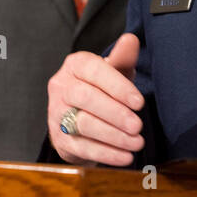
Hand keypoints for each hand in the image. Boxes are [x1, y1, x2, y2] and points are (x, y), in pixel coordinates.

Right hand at [47, 33, 144, 165]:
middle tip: (138, 126)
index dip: (117, 86)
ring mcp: (56, 113)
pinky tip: (125, 157)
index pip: (94, 71)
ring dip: (113, 136)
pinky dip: (106, 153)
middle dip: (115, 113)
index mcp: (75, 65)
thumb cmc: (105, 87)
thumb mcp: (115, 70)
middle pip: (84, 98)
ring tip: (137, 143)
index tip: (140, 102)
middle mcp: (61, 86)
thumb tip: (131, 39)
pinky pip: (81, 147)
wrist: (84, 114)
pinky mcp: (59, 139)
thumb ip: (123, 57)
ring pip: (83, 124)